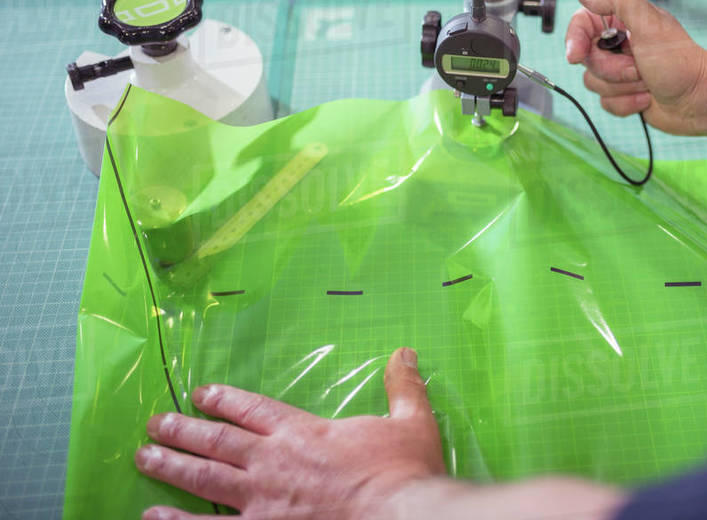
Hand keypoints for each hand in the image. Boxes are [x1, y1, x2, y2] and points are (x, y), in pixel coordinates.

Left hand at [136, 347, 443, 519]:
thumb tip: (404, 354)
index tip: (201, 393)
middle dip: (182, 430)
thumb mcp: (411, 421)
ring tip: (144, 458)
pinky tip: (152, 519)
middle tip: (154, 423)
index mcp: (304, 432)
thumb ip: (402, 387)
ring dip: (171, 467)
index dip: (224, 399)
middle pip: (217, 440)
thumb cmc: (403, 473)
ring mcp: (261, 501)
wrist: (399, 516)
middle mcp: (273, 462)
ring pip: (204, 479)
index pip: (254, 408)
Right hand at [564, 0, 706, 135]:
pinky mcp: (624, 93)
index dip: (575, 40)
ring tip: (647, 83)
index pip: (582, 24)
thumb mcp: (649, 24)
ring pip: (593, 83)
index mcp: (623, 20)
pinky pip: (605, 103)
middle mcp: (619, 43)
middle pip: (586, 59)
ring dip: (621, 88)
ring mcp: (621, 70)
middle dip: (612, 70)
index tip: (576, 56)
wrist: (701, 102)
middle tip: (638, 68)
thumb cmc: (680, 63)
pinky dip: (626, 104)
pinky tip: (647, 99)